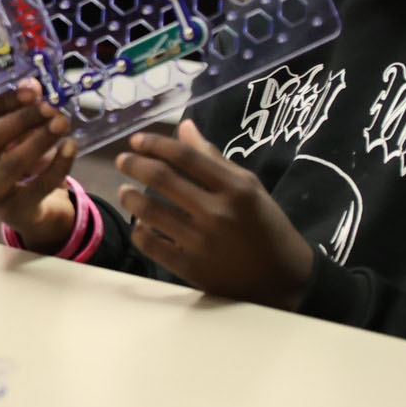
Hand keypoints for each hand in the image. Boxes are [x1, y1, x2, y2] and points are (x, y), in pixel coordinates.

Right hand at [0, 79, 77, 250]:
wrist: (26, 211)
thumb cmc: (13, 166)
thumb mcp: (12, 139)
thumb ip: (19, 111)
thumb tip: (33, 84)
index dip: (3, 99)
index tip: (31, 91)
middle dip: (24, 118)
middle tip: (50, 108)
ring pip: (13, 161)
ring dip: (41, 138)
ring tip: (62, 123)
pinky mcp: (12, 212)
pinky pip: (39, 186)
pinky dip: (58, 165)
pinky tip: (71, 147)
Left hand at [115, 119, 315, 308]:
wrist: (282, 279)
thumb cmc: (266, 226)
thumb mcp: (249, 187)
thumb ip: (213, 158)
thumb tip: (184, 126)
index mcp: (235, 188)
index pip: (185, 156)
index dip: (155, 143)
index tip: (136, 139)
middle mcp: (216, 212)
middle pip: (162, 179)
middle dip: (134, 165)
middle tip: (122, 160)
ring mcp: (201, 242)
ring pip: (149, 211)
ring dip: (130, 196)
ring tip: (125, 191)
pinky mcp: (190, 268)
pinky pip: (150, 244)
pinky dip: (139, 230)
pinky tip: (140, 223)